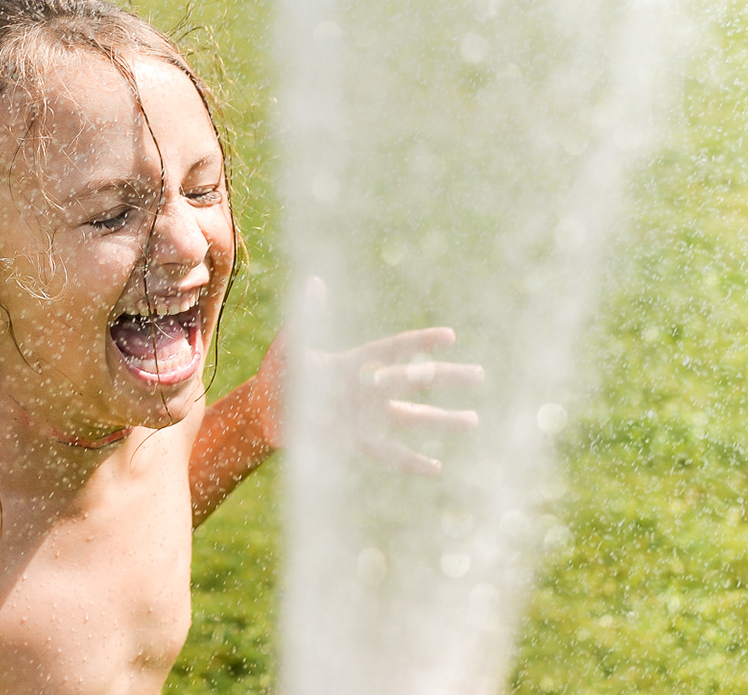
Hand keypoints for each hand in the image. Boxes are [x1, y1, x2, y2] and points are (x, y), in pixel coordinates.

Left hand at [265, 279, 482, 476]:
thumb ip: (306, 318)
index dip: (419, 343)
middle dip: (445, 378)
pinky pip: (389, 453)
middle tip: (479, 375)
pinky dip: (411, 461)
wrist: (268, 409)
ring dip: (441, 420)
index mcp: (355, 361)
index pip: (394, 350)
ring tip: (473, 421)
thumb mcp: (290, 344)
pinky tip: (437, 467)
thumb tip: (314, 282)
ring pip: (411, 417)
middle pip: (413, 381)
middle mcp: (369, 388)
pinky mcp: (357, 442)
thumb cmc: (280, 371)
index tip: (450, 336)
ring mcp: (366, 416)